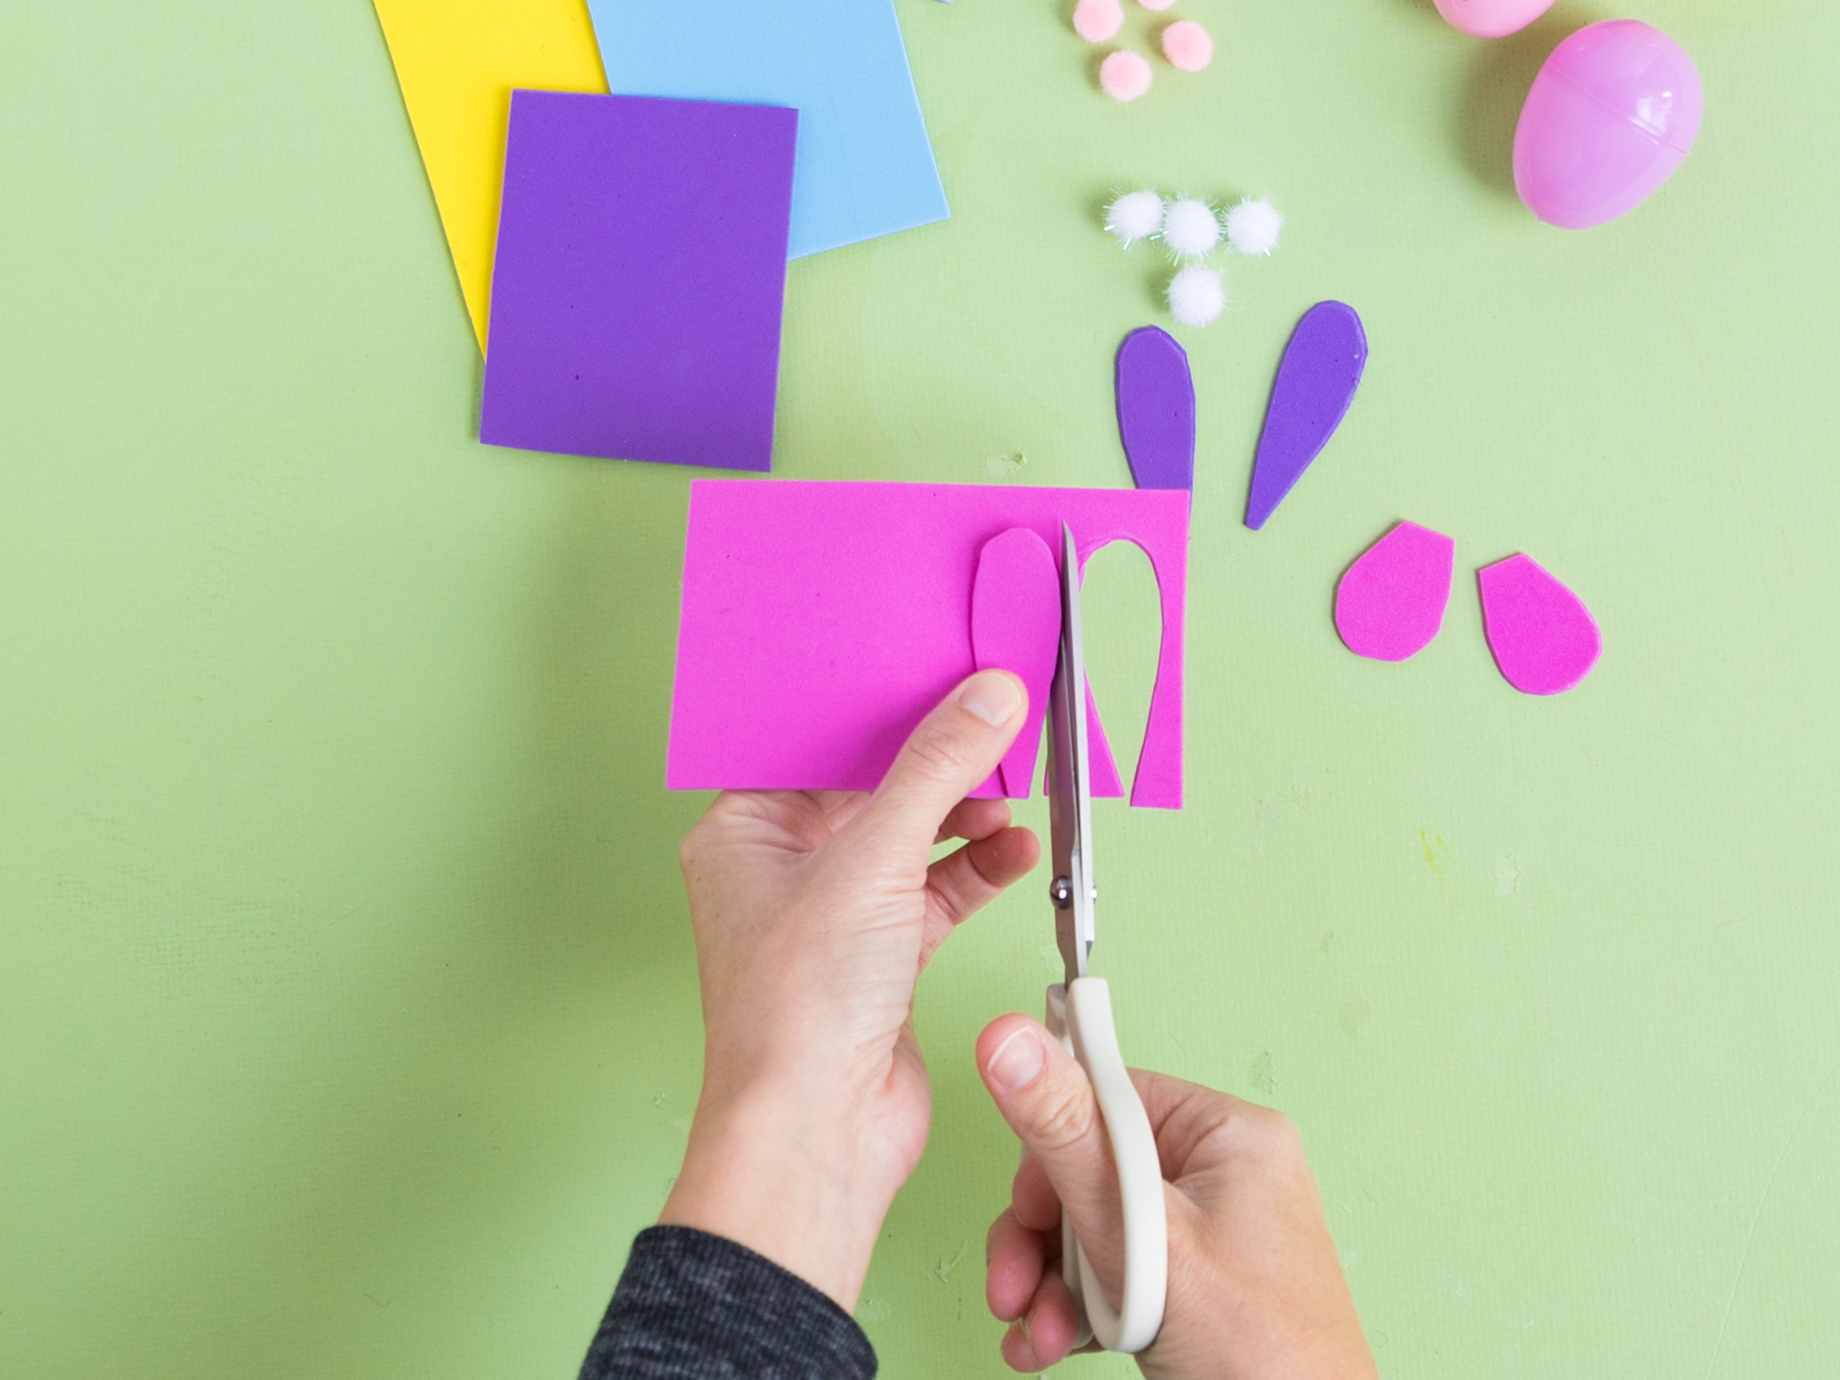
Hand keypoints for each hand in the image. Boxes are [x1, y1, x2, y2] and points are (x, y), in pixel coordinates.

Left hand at [659, 671, 1041, 1310]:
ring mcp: (832, 917)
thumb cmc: (795, 1009)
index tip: (934, 675)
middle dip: (934, 763)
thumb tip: (986, 699)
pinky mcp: (880, 958)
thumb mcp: (874, 858)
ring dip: (964, 816)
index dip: (875, 709)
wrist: (818, 1131)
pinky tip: (1016, 848)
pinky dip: (977, 869)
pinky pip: (935, 892)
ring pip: (908, 840)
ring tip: (1014, 788)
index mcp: (741, 833)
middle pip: (868, 789)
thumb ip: (937, 770)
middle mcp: (780, 871)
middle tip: (991, 724)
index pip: (813, 745)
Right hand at [977, 1017, 1377, 1378]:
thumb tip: (1012, 1042)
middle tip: (1016, 1282)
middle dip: (1041, 1238)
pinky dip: (1070, 1308)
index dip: (1053, 1149)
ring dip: (1047, 1283)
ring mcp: (1202, 1237)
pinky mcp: (1187, 1288)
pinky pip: (1108, 1274)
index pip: (1110, 1099)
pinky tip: (1046, 1342)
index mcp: (1228, 1137)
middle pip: (1087, 1171)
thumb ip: (1070, 1138)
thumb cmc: (1261, 1354)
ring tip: (1035, 1328)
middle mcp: (1218, 1177)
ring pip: (1087, 1230)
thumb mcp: (1142, 1235)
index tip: (1024, 1200)